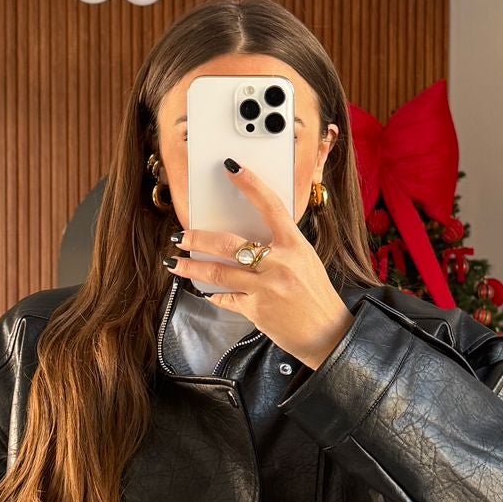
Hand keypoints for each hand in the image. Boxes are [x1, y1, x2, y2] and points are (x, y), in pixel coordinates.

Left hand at [166, 160, 354, 369]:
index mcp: (295, 246)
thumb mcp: (305, 260)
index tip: (232, 167)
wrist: (327, 333)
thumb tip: (246, 236)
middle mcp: (279, 264)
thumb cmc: (316, 294)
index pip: (270, 206)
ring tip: (175, 262)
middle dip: (198, 238)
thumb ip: (280, 246)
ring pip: (218, 273)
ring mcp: (265, 288)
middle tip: (181, 235)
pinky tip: (202, 289)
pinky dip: (211, 294)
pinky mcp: (256, 311)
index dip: (251, 184)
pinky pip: (224, 299)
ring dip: (191, 267)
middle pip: (229, 243)